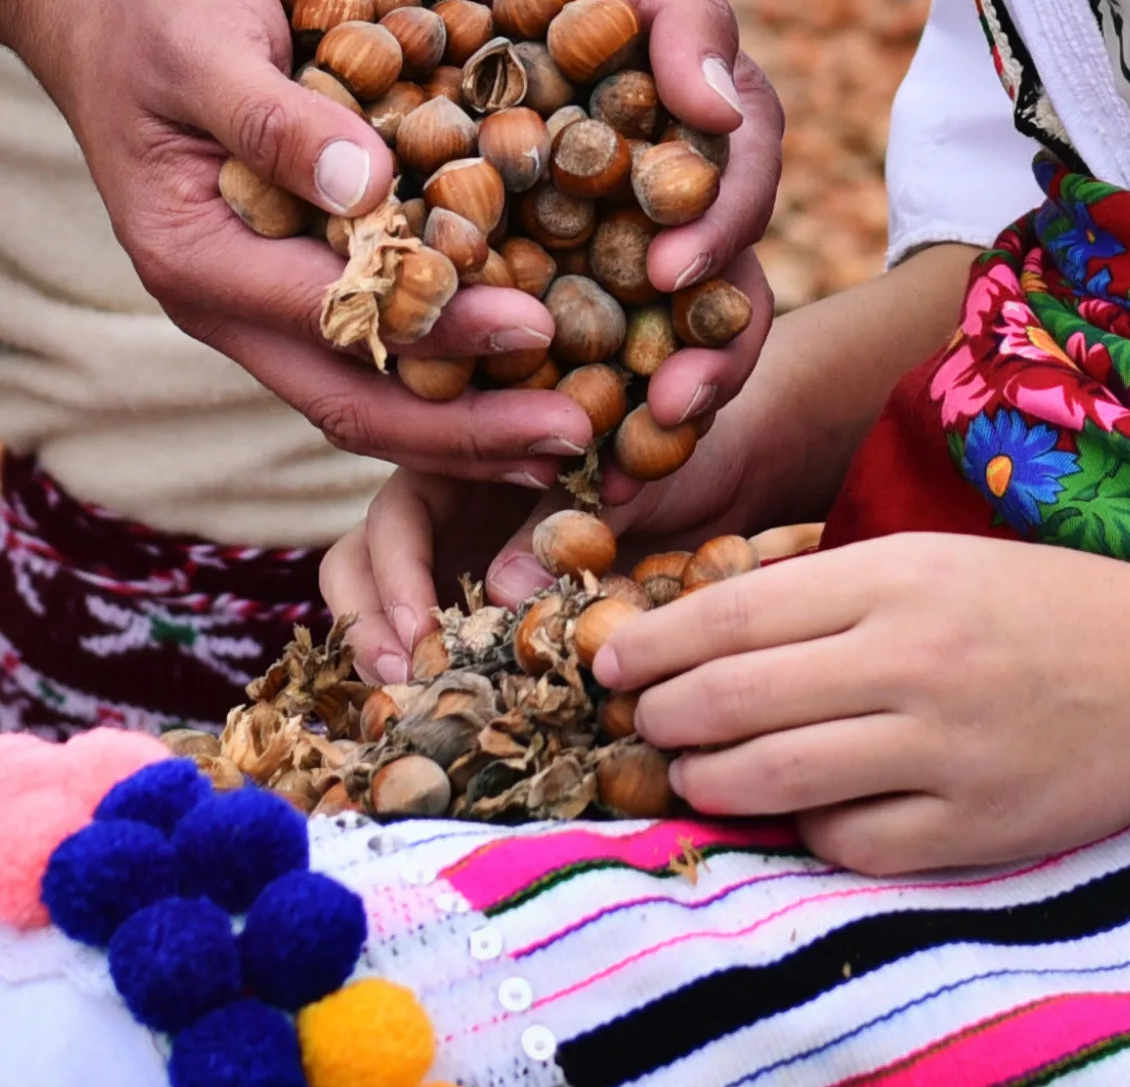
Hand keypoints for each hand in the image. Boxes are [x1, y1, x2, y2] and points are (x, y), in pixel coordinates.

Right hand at [17, 0, 596, 475]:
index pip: (332, 315)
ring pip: (368, 398)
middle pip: (353, 403)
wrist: (110, 10)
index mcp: (198, 257)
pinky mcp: (296, 288)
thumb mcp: (205, 44)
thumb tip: (365, 185)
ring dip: (464, 427)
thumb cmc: (156, 14)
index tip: (533, 328)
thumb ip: (275, 118)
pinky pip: (376, 355)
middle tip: (572, 437)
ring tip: (564, 437)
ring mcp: (261, 307)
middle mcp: (227, 305)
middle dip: (464, 430)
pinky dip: (447, 376)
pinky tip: (525, 379)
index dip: (436, 328)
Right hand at [319, 390, 766, 684]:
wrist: (725, 472)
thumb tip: (501, 591)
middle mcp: (447, 510)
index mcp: (463, 460)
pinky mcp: (483, 610)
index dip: (394, 570)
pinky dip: (427, 676)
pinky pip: (434, 643)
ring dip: (380, 651)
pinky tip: (444, 716)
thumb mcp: (619, 477)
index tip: (419, 627)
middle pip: (361, 561)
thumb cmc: (666, 457)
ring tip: (407, 701)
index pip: (395, 513)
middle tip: (401, 679)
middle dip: (368, 621)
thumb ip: (558, 520)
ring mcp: (458, 560)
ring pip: (380, 605)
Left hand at [342, 0, 781, 457]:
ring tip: (599, 463)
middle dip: (698, 361)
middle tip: (666, 413)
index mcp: (701, 137)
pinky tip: (497, 427)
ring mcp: (586, 234)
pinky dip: (518, 378)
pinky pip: (523, 323)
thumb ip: (690, 10)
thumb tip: (721, 109)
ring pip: (623, 335)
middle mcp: (654, 201)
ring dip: (620, 404)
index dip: (719, 241)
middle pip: (704, 298)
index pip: (737, 199)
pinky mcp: (507, 252)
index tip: (676, 275)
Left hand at [593, 534, 1129, 872]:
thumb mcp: (921, 559)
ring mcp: (944, 748)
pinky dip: (804, 832)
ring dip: (710, 781)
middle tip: (640, 722)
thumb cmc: (1024, 602)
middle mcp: (910, 659)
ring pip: (779, 778)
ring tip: (693, 774)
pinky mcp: (976, 826)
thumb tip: (701, 635)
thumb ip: (818, 591)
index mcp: (891, 578)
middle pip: (737, 698)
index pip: (733, 614)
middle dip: (663, 716)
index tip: (610, 662)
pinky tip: (796, 813)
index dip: (652, 643)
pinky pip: (851, 843)